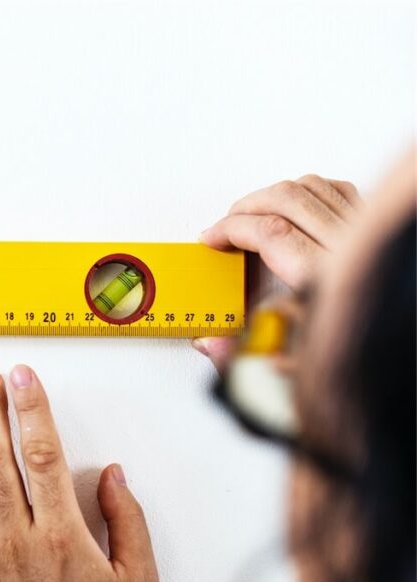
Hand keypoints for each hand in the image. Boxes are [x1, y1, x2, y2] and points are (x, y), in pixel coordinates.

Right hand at [196, 174, 361, 366]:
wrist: (397, 357)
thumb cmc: (357, 352)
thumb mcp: (296, 365)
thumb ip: (248, 356)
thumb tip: (213, 344)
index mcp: (323, 280)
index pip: (270, 231)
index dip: (231, 229)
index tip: (212, 238)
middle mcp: (347, 250)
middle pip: (287, 199)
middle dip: (246, 207)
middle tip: (225, 226)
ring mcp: (360, 235)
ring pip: (312, 187)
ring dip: (273, 194)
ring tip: (253, 212)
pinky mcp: (370, 230)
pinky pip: (338, 190)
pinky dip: (308, 190)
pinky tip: (292, 205)